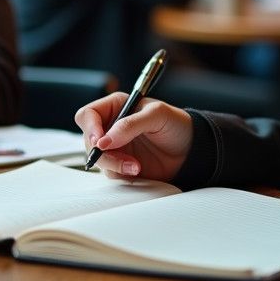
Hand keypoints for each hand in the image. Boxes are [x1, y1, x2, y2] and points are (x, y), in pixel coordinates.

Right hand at [75, 92, 192, 180]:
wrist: (191, 151)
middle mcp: (111, 126)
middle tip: (120, 157)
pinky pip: (109, 172)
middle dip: (103, 152)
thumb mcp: (157, 115)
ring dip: (114, 165)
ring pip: (97, 159)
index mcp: (116, 107)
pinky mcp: (120, 165)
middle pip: (89, 140)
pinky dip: (121, 174)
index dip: (90, 128)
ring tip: (136, 166)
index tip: (100, 142)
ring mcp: (115, 147)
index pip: (88, 114)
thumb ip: (130, 124)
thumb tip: (105, 140)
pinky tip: (138, 170)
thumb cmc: (176, 125)